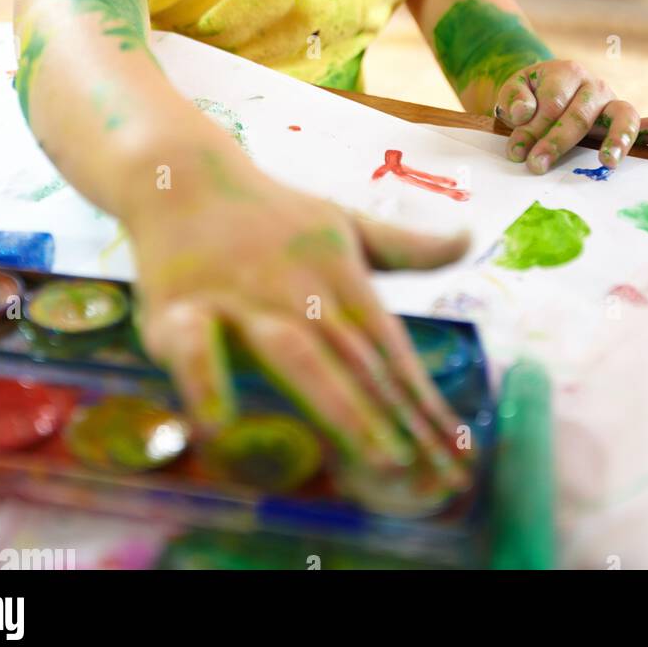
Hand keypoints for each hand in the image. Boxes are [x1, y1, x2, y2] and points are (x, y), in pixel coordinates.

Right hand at [126, 146, 471, 491]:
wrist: (182, 174)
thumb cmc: (270, 215)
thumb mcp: (342, 224)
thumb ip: (403, 247)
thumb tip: (468, 239)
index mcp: (338, 274)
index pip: (389, 346)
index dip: (424, 399)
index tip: (458, 450)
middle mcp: (297, 289)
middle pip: (356, 359)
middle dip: (397, 418)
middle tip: (435, 473)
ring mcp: (240, 300)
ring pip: (297, 354)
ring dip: (340, 405)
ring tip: (381, 457)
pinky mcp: (179, 309)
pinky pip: (194, 348)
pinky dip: (206, 381)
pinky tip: (220, 426)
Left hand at [494, 59, 647, 173]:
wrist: (540, 94)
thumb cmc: (527, 98)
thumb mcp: (513, 94)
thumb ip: (513, 100)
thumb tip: (521, 113)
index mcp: (567, 73)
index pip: (552, 103)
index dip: (532, 126)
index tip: (516, 152)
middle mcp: (595, 86)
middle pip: (580, 114)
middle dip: (557, 141)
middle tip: (535, 164)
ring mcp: (614, 104)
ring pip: (624, 118)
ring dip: (618, 140)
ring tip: (609, 160)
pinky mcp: (627, 124)